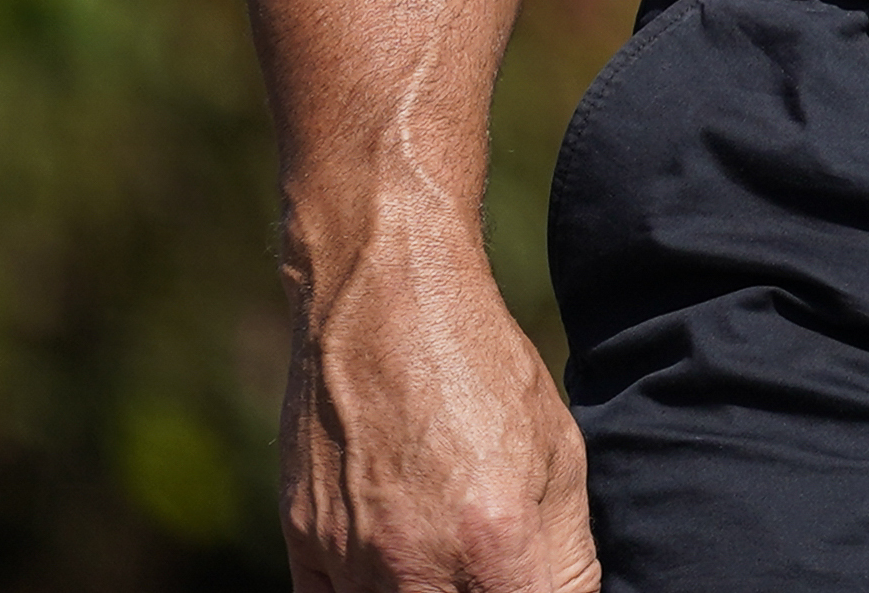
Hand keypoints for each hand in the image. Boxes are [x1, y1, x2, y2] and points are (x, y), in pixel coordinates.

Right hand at [281, 253, 595, 591]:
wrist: (386, 303)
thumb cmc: (484, 369)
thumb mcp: (561, 454)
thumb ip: (565, 555)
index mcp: (496, 543)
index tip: (528, 582)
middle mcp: (416, 566)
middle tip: (490, 568)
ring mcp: (351, 562)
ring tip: (446, 553)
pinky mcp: (303, 545)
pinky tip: (393, 566)